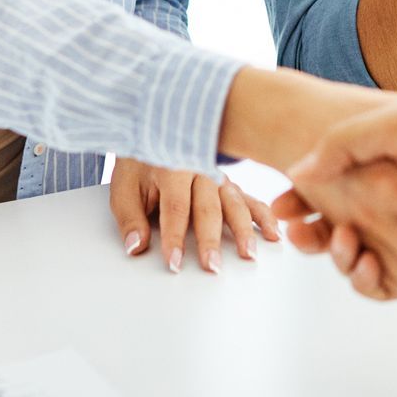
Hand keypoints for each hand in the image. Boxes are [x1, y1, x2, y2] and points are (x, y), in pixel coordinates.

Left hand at [108, 160, 279, 273]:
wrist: (156, 130)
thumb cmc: (140, 164)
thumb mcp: (123, 187)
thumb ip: (129, 218)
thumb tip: (136, 246)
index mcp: (171, 167)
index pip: (175, 207)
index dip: (175, 236)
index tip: (174, 262)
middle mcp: (199, 169)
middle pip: (208, 207)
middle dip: (210, 239)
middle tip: (212, 266)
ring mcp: (217, 175)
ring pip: (233, 202)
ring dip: (243, 229)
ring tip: (248, 254)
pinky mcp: (228, 183)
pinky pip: (248, 198)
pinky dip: (262, 214)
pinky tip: (273, 232)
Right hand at [215, 67, 396, 298]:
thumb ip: (346, 141)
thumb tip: (299, 167)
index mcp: (387, 177)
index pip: (330, 194)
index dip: (301, 203)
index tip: (281, 208)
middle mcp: (396, 209)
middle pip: (337, 230)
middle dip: (311, 232)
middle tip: (292, 228)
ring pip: (356, 261)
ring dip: (338, 257)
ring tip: (339, 243)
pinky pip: (385, 287)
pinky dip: (369, 281)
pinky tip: (365, 266)